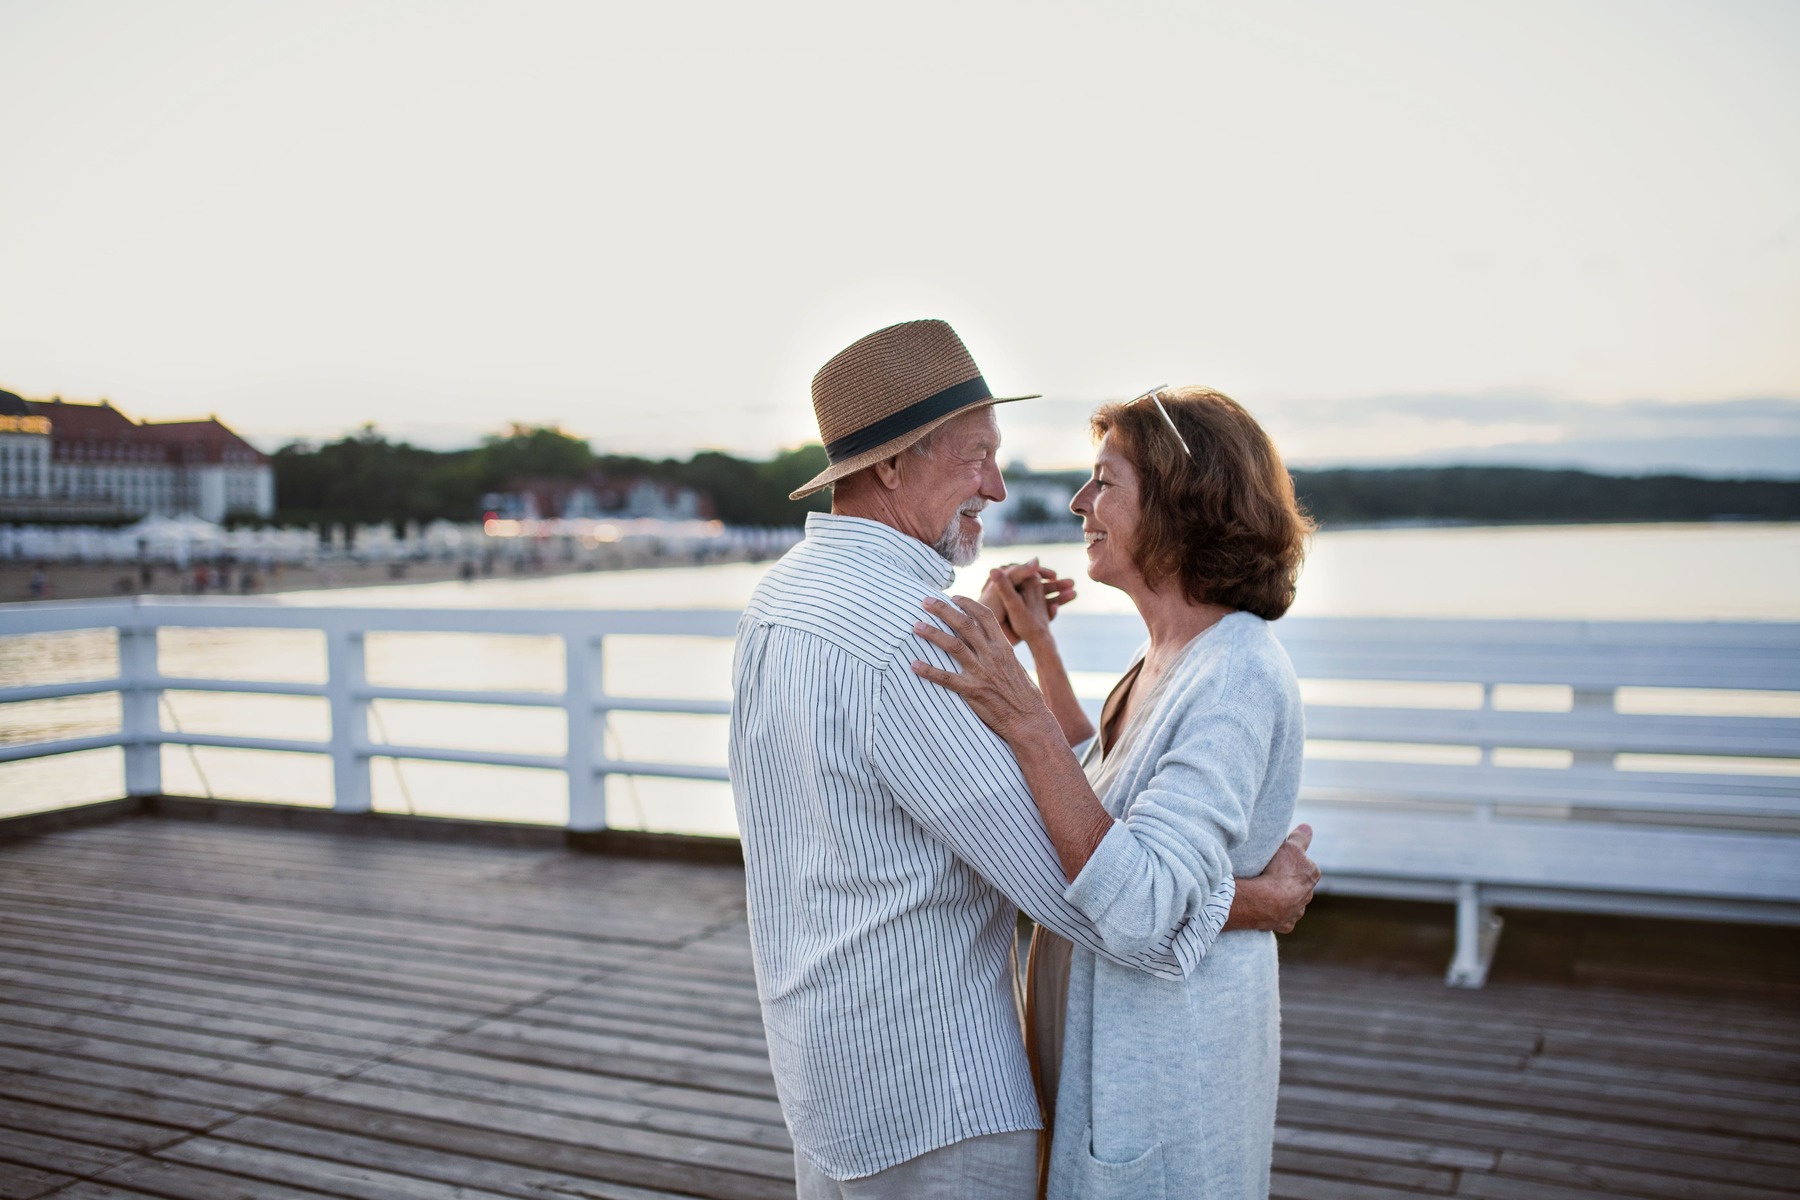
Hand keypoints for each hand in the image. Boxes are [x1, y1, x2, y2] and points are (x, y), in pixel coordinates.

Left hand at [911, 595, 1059, 743]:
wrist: (1029, 720)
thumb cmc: (1024, 695)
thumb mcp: (1015, 666)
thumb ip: (999, 652)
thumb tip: (986, 642)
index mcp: (1004, 646)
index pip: (985, 616)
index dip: (968, 603)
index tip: (953, 597)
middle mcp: (992, 655)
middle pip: (965, 624)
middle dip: (943, 610)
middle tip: (926, 601)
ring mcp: (982, 672)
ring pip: (953, 645)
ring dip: (932, 633)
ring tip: (916, 626)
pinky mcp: (972, 691)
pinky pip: (946, 678)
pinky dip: (928, 670)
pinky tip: (914, 665)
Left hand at [979, 559, 1076, 645]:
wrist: (984, 636)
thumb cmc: (988, 609)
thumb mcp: (1003, 587)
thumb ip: (1019, 573)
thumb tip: (1037, 559)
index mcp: (1007, 581)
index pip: (1028, 573)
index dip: (1042, 572)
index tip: (1053, 575)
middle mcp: (1015, 593)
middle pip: (1039, 585)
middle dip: (1056, 584)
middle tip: (1071, 584)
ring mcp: (1020, 607)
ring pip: (1043, 598)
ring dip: (1059, 594)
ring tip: (1074, 593)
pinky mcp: (1024, 621)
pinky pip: (1041, 614)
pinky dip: (1053, 610)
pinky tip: (1059, 608)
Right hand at [1223, 825, 1319, 933]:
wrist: (1265, 901)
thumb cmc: (1278, 872)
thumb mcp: (1290, 846)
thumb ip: (1301, 837)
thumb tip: (1308, 828)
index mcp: (1312, 875)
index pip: (1305, 865)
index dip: (1291, 861)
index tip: (1279, 859)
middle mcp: (1308, 895)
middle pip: (1299, 885)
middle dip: (1288, 881)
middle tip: (1271, 875)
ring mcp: (1297, 912)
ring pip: (1292, 903)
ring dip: (1283, 898)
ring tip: (1265, 891)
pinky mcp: (1285, 925)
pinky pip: (1281, 918)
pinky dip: (1276, 914)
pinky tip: (1266, 908)